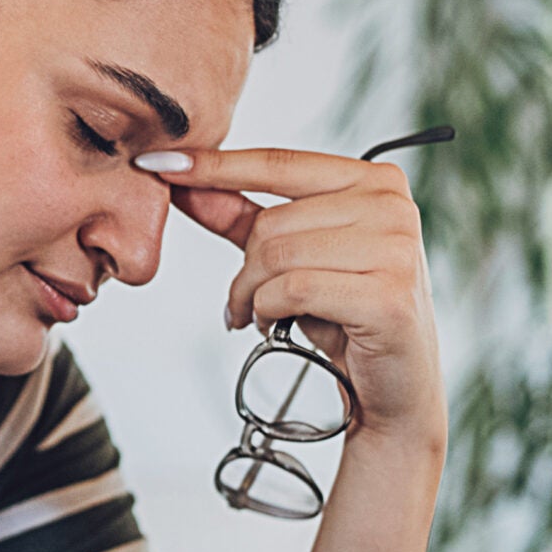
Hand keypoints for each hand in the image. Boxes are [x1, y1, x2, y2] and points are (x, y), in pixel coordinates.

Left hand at [142, 147, 447, 451]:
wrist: (394, 388)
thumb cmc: (347, 317)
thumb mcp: (292, 258)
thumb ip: (241, 216)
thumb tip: (180, 181)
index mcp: (376, 180)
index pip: (279, 163)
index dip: (214, 165)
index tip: (154, 164)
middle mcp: (392, 205)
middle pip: (272, 222)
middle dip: (244, 269)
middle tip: (247, 303)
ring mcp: (396, 248)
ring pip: (276, 256)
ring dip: (252, 295)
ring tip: (264, 316)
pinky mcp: (387, 295)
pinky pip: (293, 289)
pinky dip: (269, 312)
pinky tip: (279, 327)